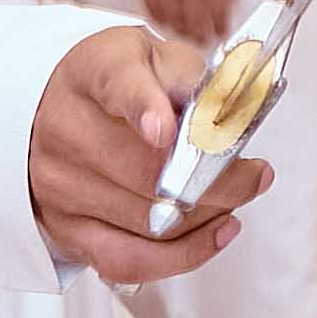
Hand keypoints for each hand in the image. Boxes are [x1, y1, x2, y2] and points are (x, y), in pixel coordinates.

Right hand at [28, 21, 265, 279]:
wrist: (63, 110)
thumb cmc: (127, 83)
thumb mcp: (158, 57)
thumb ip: (193, 79)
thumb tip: (229, 113)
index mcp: (93, 71)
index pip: (117, 86)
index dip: (143, 108)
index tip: (166, 129)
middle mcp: (66, 131)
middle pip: (147, 171)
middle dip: (219, 180)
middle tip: (255, 175)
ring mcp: (61, 187)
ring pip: (148, 221)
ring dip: (209, 214)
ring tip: (237, 197)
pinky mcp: (67, 231)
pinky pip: (128, 260)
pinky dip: (183, 254)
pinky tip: (218, 233)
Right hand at [132, 0, 238, 44]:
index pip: (219, 7)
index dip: (220, 24)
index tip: (221, 31)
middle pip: (195, 16)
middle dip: (200, 33)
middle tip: (202, 39)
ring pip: (172, 14)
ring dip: (180, 28)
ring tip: (185, 33)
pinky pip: (151, 1)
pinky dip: (158, 14)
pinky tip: (163, 19)